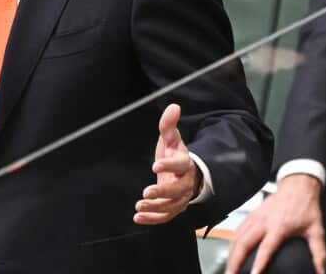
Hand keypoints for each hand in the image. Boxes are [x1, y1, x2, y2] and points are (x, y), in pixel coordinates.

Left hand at [134, 103, 195, 224]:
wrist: (187, 172)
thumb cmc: (175, 153)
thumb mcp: (171, 138)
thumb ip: (168, 124)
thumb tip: (173, 106)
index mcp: (185, 163)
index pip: (179, 165)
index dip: (169, 165)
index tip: (155, 166)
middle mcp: (185, 182)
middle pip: (177, 190)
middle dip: (162, 192)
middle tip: (146, 192)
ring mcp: (181, 197)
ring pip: (171, 206)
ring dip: (155, 208)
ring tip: (138, 207)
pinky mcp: (174, 207)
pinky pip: (166, 216)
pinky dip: (153, 219)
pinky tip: (138, 217)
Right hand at [225, 175, 325, 273]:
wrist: (297, 187)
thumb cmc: (306, 208)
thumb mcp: (316, 231)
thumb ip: (319, 253)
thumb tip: (321, 272)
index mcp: (279, 226)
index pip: (266, 247)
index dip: (259, 262)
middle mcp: (263, 221)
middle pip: (243, 243)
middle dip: (235, 261)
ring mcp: (255, 217)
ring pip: (236, 238)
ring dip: (231, 255)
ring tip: (229, 270)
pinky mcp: (251, 215)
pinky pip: (237, 232)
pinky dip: (231, 245)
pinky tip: (231, 255)